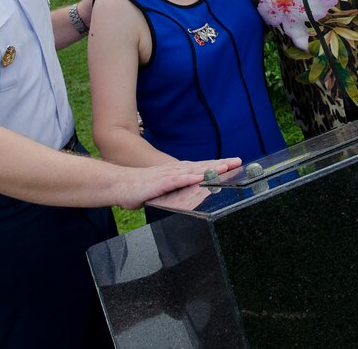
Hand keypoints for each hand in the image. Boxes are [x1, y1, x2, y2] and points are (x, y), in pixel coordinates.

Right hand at [115, 157, 240, 209]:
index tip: (234, 164)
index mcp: (178, 172)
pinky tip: (198, 177)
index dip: (218, 166)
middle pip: (202, 166)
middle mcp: (175, 170)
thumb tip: (190, 194)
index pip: (202, 167)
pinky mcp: (159, 183)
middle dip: (221, 165)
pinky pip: (176, 180)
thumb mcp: (163, 189)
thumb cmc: (140, 189)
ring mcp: (168, 175)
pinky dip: (188, 178)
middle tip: (238, 162)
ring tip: (225, 168)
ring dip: (209, 169)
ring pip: (193, 171)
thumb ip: (177, 190)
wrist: (119, 185)